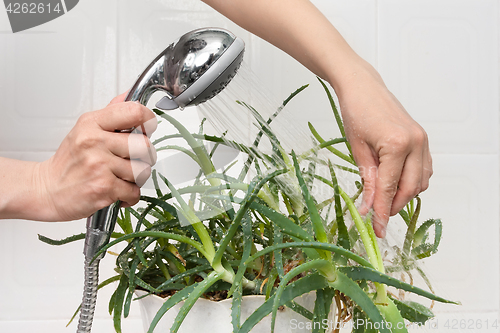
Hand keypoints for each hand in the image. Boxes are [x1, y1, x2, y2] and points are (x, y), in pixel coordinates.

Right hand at [35, 93, 157, 220]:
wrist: (48, 190)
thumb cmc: (70, 161)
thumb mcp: (85, 129)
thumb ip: (111, 113)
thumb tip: (129, 96)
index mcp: (92, 124)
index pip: (134, 112)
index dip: (148, 121)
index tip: (147, 128)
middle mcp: (95, 142)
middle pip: (144, 145)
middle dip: (146, 155)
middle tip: (134, 159)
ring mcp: (100, 165)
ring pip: (143, 170)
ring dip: (137, 177)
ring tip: (122, 176)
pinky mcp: (104, 188)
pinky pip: (135, 191)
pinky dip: (129, 194)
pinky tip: (117, 190)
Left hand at [335, 63, 431, 237]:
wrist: (363, 87)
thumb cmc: (356, 112)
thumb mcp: (357, 149)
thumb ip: (367, 179)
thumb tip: (369, 207)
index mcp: (397, 144)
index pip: (389, 188)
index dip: (381, 211)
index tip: (376, 228)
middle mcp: (415, 143)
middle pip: (410, 188)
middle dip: (394, 206)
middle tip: (378, 217)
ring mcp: (422, 140)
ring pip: (420, 181)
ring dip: (404, 195)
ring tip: (383, 200)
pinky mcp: (422, 139)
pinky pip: (424, 169)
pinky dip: (412, 181)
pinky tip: (395, 184)